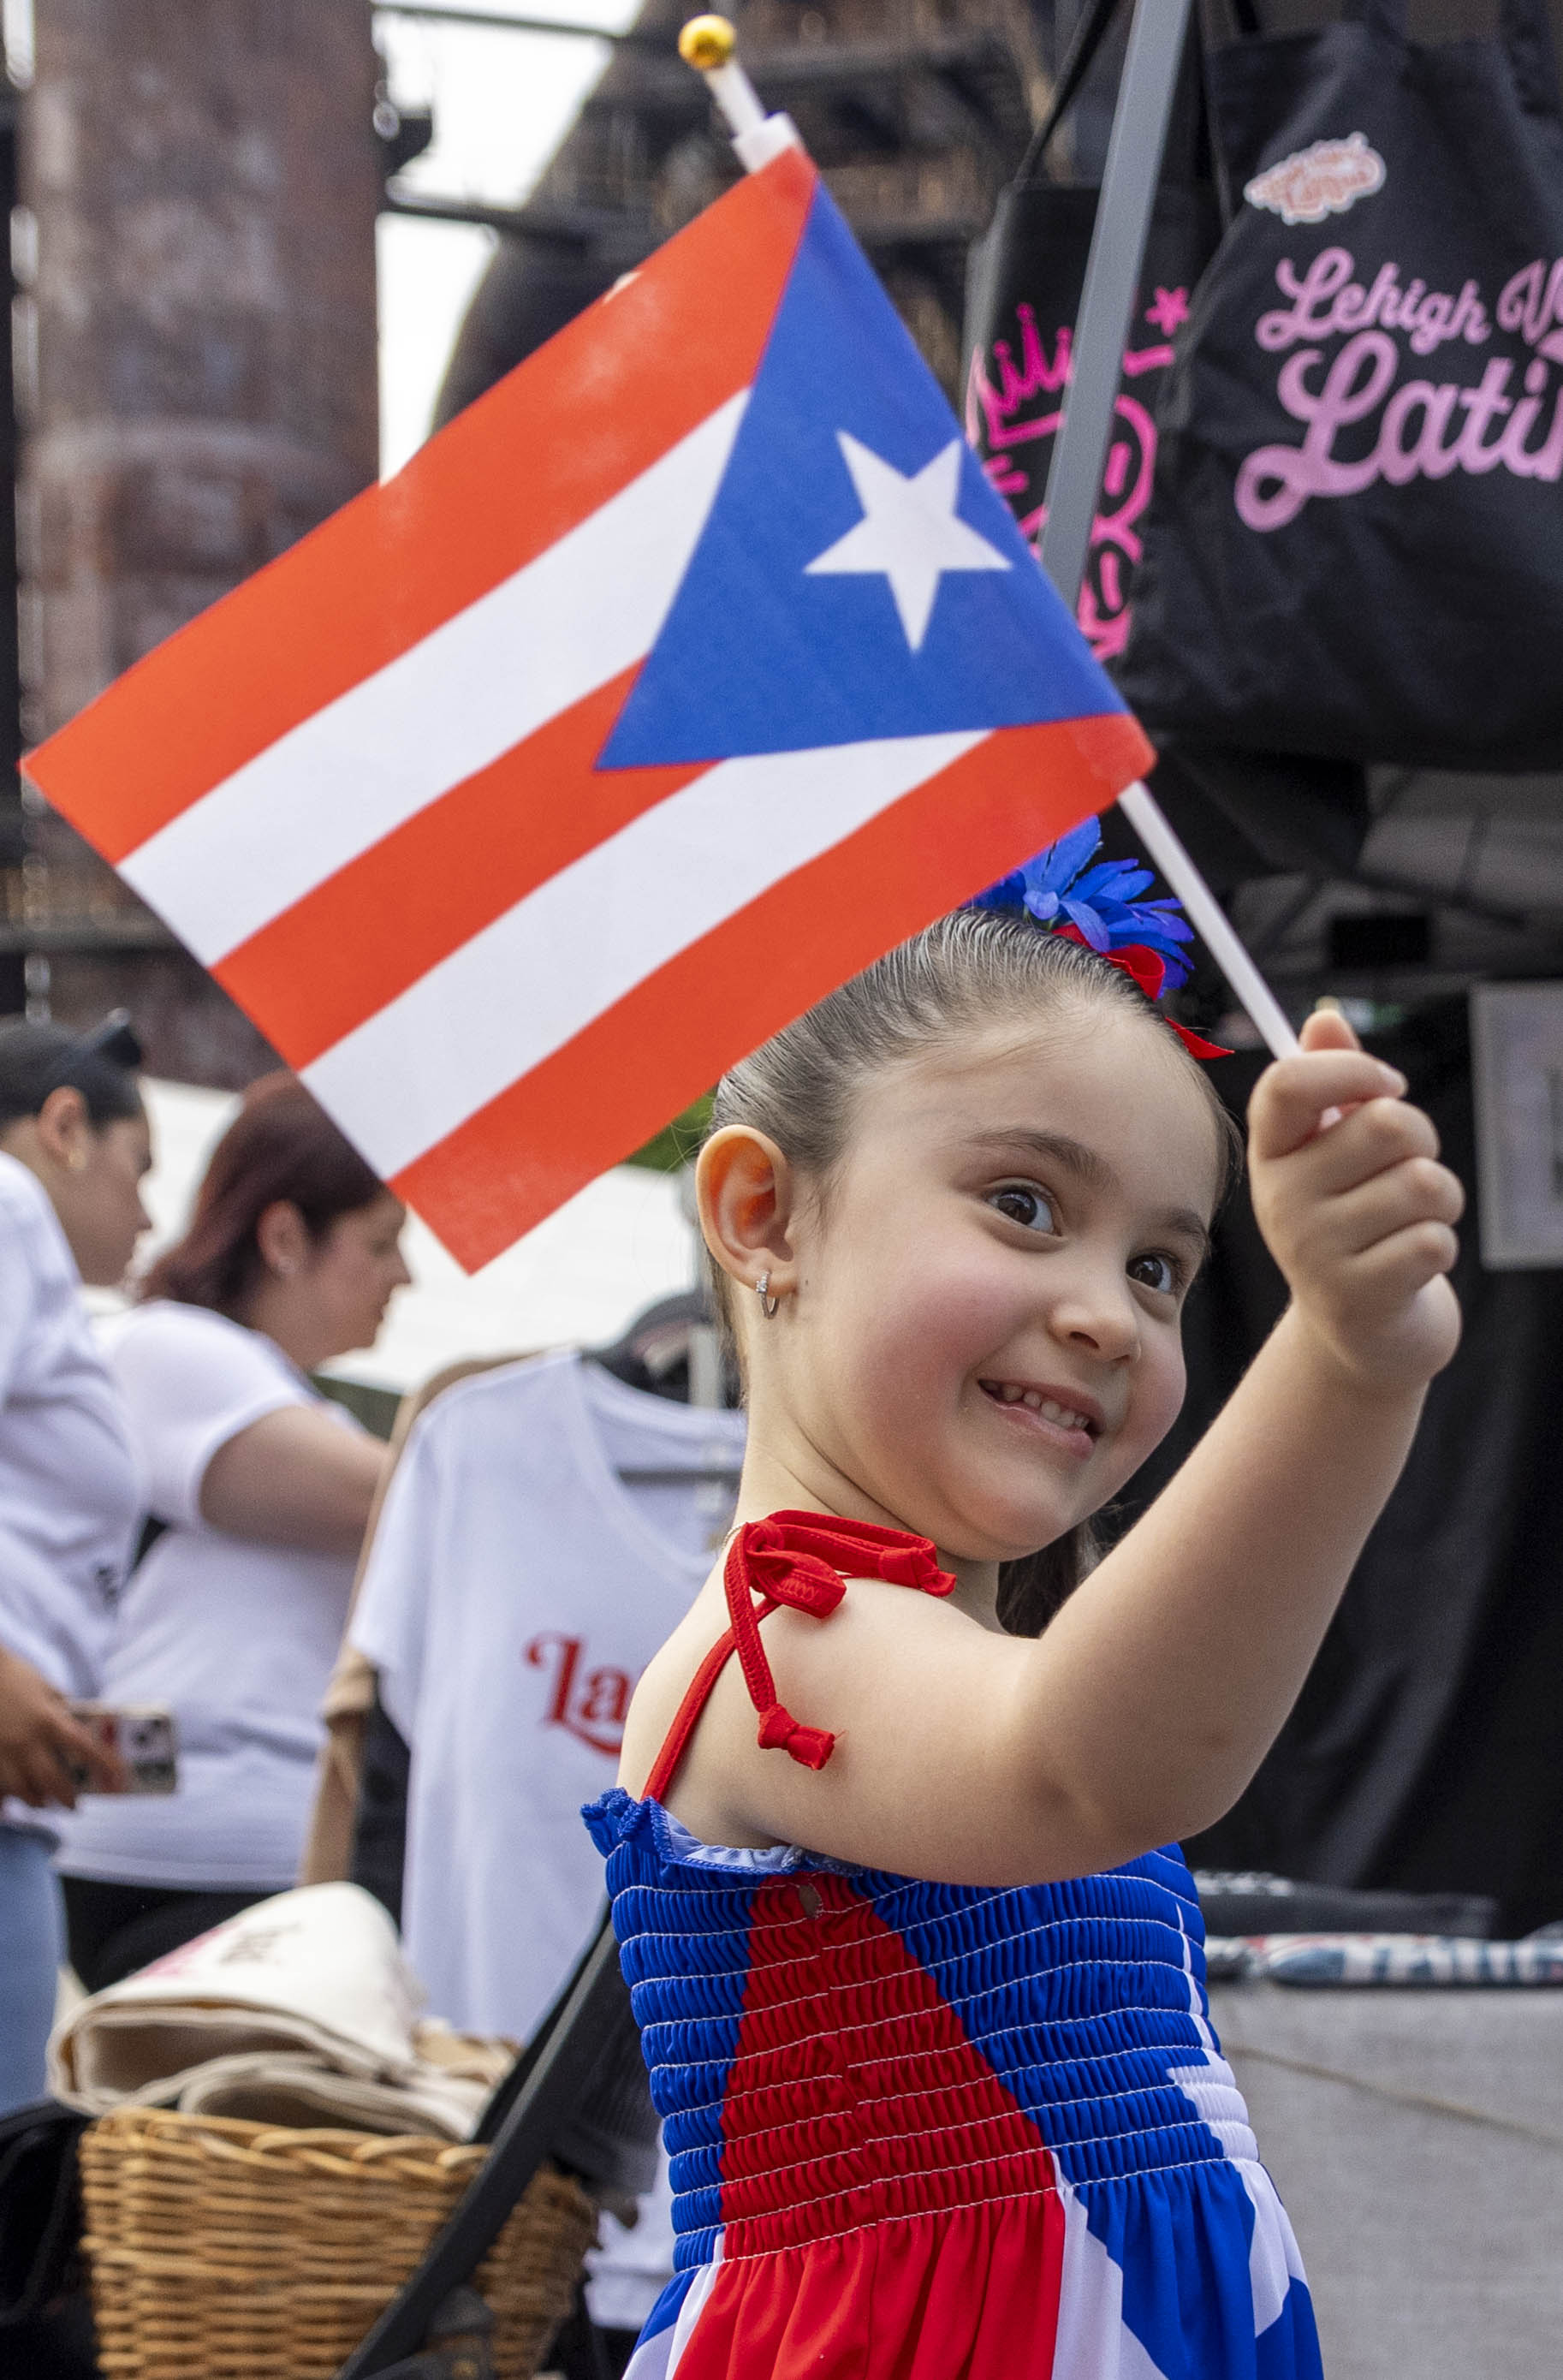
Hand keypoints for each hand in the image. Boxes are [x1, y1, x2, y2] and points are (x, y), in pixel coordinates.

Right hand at [0, 1645, 126, 1806]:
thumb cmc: (16, 1676)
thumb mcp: (47, 1690)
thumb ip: (62, 1713)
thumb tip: (80, 1732)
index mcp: (48, 1720)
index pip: (84, 1749)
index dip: (104, 1765)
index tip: (118, 1777)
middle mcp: (26, 1741)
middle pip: (52, 1780)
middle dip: (66, 1797)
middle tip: (74, 1805)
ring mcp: (2, 1752)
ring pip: (22, 1790)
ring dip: (37, 1800)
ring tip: (44, 1802)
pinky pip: (0, 1787)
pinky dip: (8, 1795)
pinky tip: (14, 1796)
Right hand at [1248, 1008, 1462, 1394]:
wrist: (1360, 1335)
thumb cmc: (1355, 1224)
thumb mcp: (1335, 1153)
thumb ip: (1333, 1081)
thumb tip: (1324, 1018)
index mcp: (1271, 1155)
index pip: (1287, 1083)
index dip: (1350, 1069)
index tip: (1387, 1086)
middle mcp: (1280, 1201)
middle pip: (1385, 1125)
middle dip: (1423, 1141)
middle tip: (1410, 1169)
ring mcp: (1312, 1252)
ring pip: (1423, 1183)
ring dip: (1441, 1201)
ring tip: (1415, 1222)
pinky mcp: (1356, 1298)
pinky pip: (1434, 1240)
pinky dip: (1441, 1247)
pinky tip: (1413, 1264)